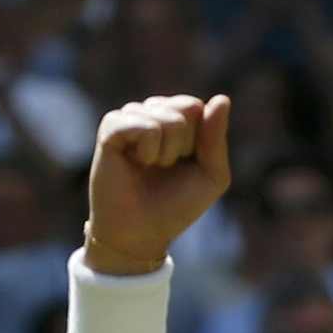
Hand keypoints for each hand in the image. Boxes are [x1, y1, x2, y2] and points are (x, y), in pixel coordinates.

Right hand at [82, 95, 230, 276]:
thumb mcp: (211, 176)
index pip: (196, 106)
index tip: (185, 164)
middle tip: (165, 167)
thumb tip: (222, 98)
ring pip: (166, 117)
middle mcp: (151, 113)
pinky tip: (135, 163)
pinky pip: (144, 126)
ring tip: (149, 168)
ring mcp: (129, 118)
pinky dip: (148, 151)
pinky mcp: (110, 128)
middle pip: (185, 107)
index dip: (199, 140)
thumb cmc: (175, 206)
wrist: (140, 234)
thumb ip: (217, 138)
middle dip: (184, 145)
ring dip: (166, 153)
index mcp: (175, 119)